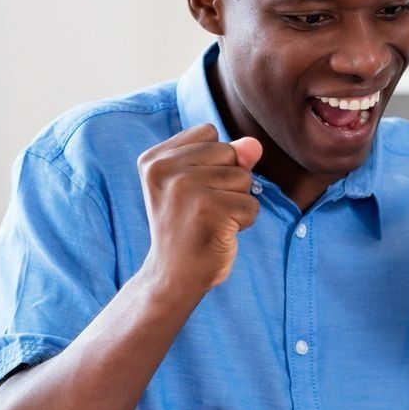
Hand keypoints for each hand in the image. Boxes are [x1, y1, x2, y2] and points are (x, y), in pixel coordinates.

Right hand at [137, 124, 262, 294]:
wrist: (173, 277)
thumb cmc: (189, 227)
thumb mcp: (200, 185)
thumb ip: (228, 157)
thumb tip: (254, 144)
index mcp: (154, 159)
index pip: (209, 132)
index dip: (214, 161)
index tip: (192, 191)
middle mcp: (164, 169)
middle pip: (229, 152)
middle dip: (229, 182)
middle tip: (202, 210)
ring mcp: (185, 188)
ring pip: (244, 178)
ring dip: (237, 203)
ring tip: (210, 221)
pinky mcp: (208, 209)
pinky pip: (251, 204)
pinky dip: (244, 222)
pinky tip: (219, 234)